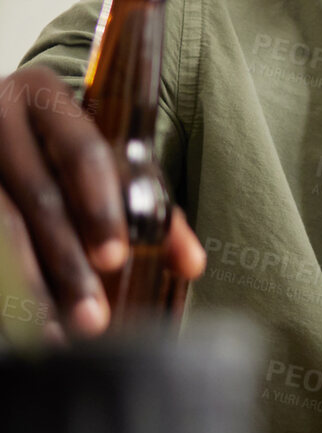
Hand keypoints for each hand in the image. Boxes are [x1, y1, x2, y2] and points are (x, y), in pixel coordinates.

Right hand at [0, 66, 204, 340]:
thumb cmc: (58, 147)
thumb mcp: (103, 161)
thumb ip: (149, 204)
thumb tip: (191, 264)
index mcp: (43, 97)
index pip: (81, 152)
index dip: (101, 207)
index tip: (115, 259)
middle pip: (37, 200)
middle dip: (68, 264)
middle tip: (94, 317)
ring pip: (4, 230)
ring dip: (35, 287)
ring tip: (61, 334)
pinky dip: (10, 284)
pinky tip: (25, 320)